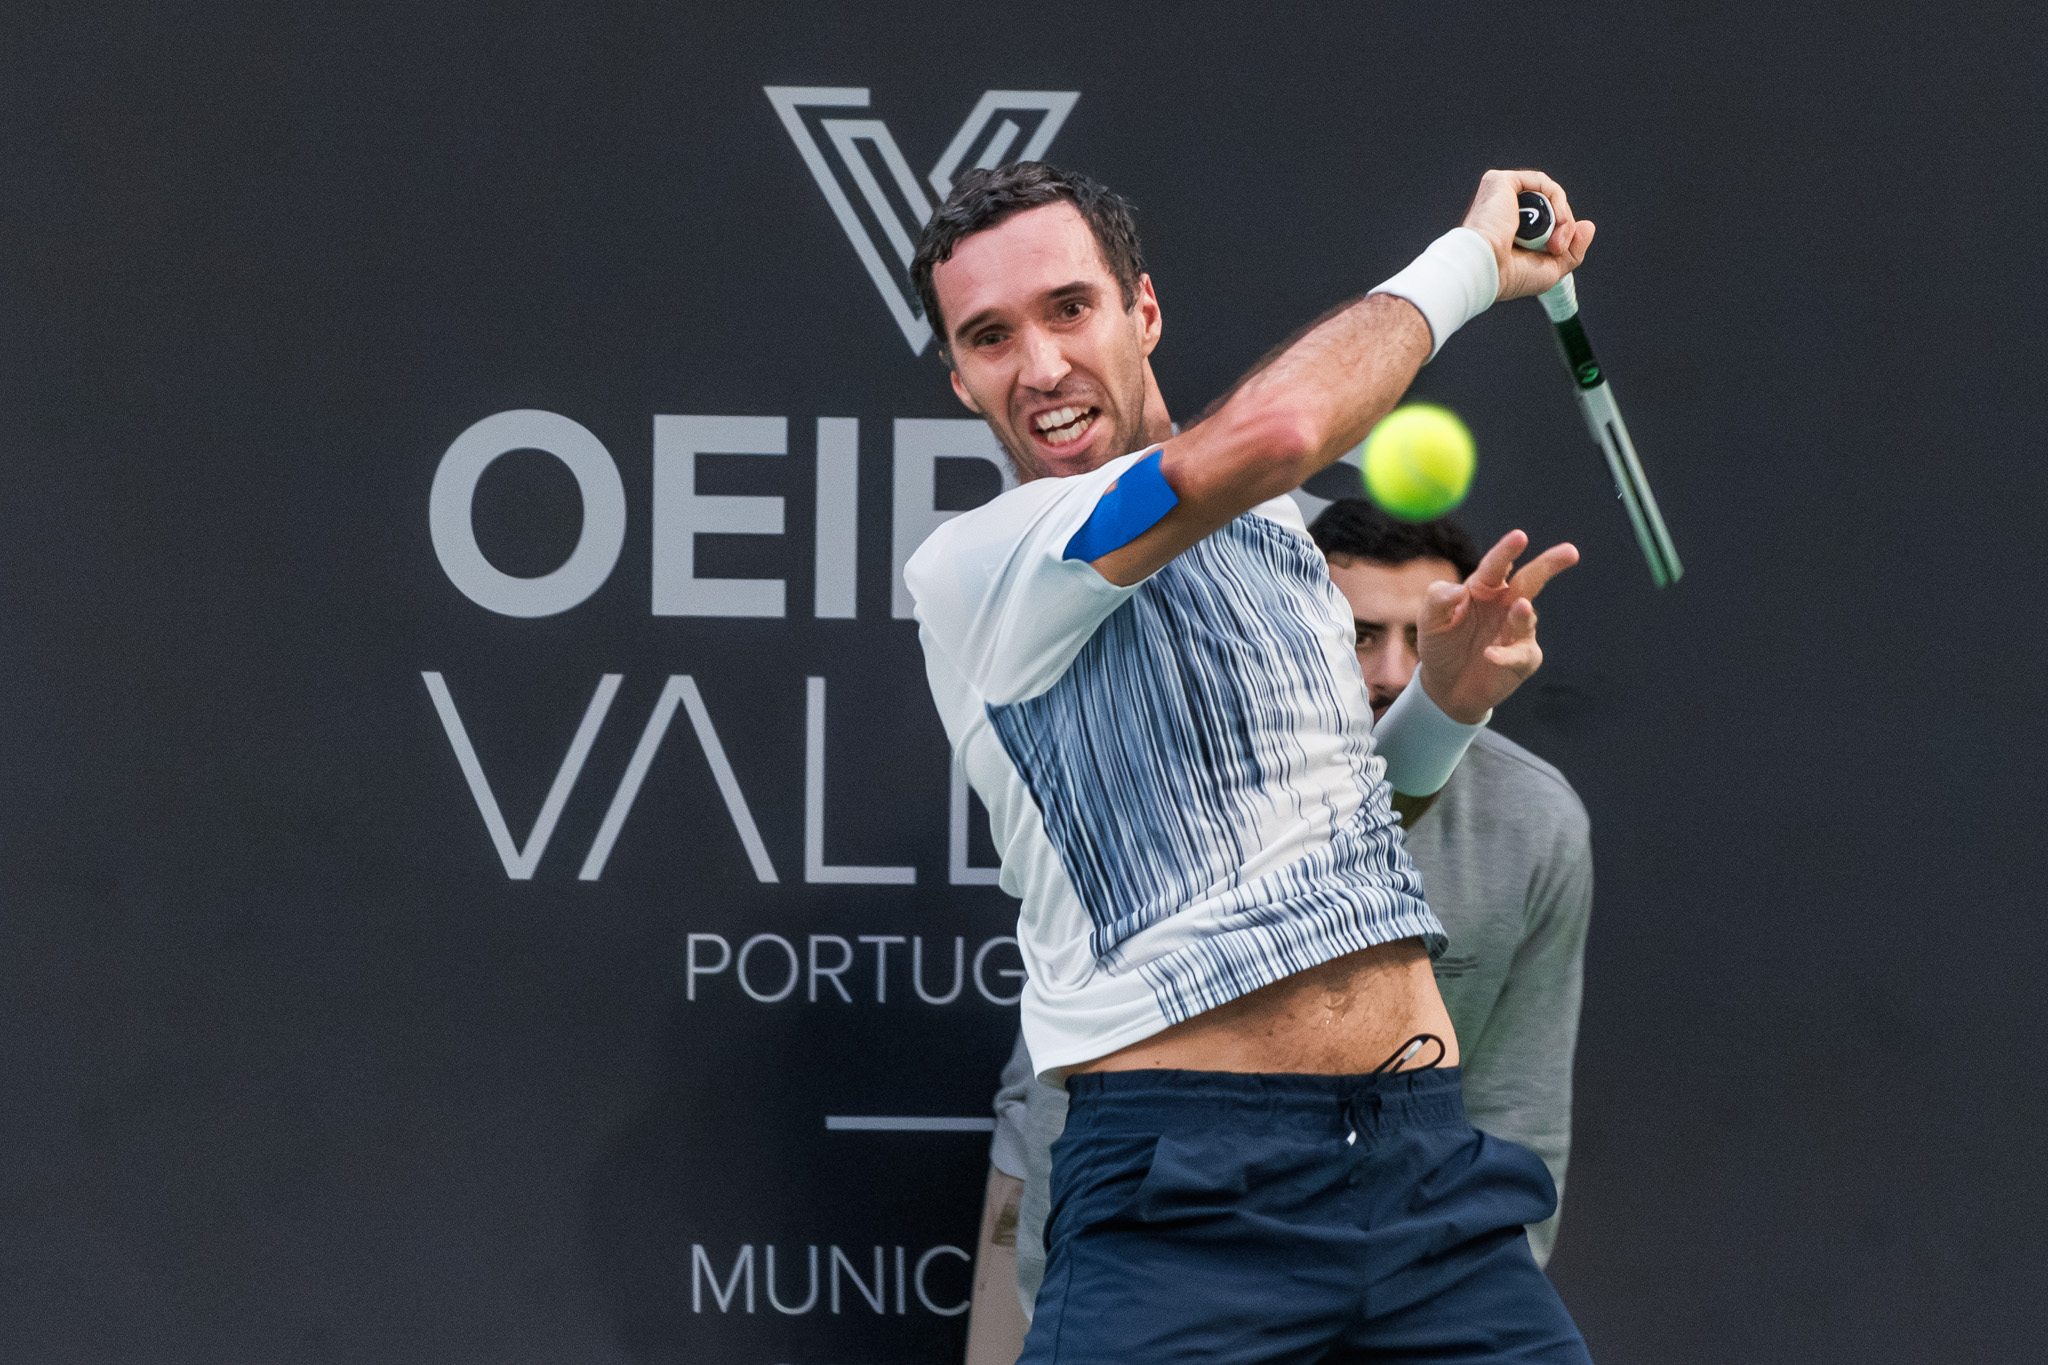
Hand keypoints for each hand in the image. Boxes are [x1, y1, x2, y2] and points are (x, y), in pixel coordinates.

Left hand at [1416, 529, 1578, 723]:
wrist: (1445, 687)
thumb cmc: (1440, 645)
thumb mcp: (1429, 621)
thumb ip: (1438, 600)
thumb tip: (1459, 590)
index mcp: (1484, 588)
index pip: (1496, 566)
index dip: (1507, 551)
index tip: (1520, 537)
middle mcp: (1506, 605)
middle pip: (1529, 581)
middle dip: (1549, 565)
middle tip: (1571, 552)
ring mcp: (1518, 631)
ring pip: (1527, 618)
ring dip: (1523, 613)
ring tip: (1519, 606)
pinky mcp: (1523, 658)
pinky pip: (1520, 654)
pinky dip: (1506, 655)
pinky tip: (1489, 655)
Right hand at [1461, 169, 1595, 301]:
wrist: (1484, 270)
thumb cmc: (1506, 276)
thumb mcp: (1549, 270)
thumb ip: (1573, 251)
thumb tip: (1588, 227)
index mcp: (1507, 231)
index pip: (1544, 222)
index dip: (1561, 233)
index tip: (1560, 251)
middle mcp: (1502, 210)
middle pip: (1549, 208)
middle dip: (1563, 227)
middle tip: (1556, 248)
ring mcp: (1501, 195)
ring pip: (1548, 195)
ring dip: (1562, 218)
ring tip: (1553, 240)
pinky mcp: (1500, 182)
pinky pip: (1542, 182)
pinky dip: (1556, 200)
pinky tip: (1553, 219)